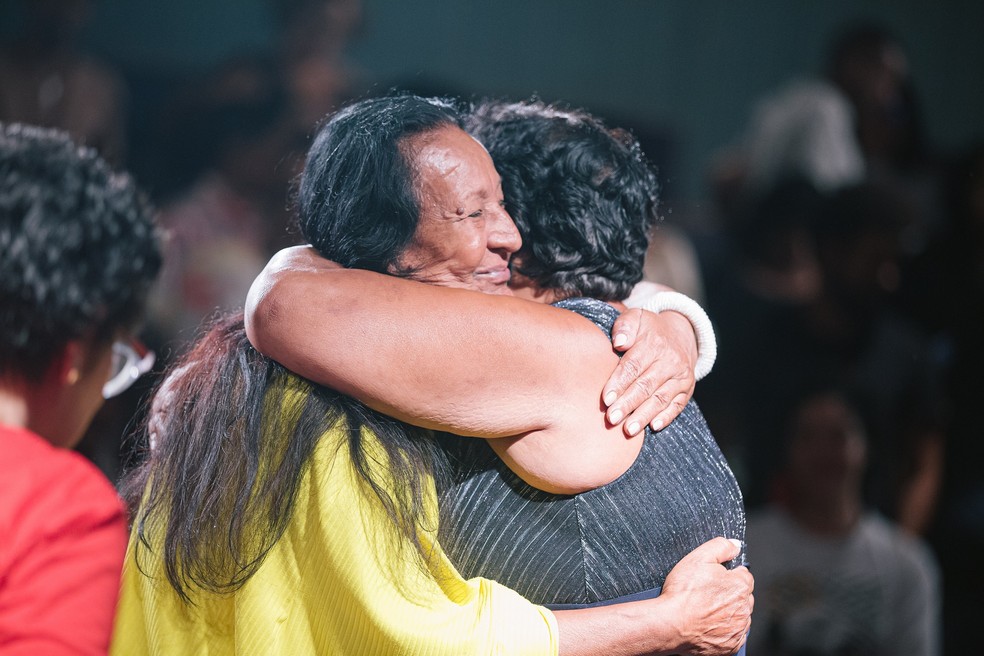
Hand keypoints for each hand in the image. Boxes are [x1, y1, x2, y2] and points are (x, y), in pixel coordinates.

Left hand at [603, 308, 697, 435]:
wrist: (681, 334)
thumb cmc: (649, 329)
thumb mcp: (636, 318)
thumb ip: (625, 326)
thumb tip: (618, 343)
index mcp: (654, 345)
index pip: (633, 366)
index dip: (619, 383)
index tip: (606, 399)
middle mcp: (670, 362)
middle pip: (646, 386)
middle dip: (628, 404)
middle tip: (612, 419)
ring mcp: (680, 377)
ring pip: (661, 398)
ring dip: (644, 415)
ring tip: (628, 430)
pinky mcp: (687, 389)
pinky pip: (678, 405)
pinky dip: (667, 417)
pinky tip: (654, 427)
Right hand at [659, 537, 753, 655]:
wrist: (669, 625)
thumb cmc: (682, 594)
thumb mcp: (698, 558)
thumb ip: (720, 546)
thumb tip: (735, 545)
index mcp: (740, 586)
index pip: (744, 575)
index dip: (727, 574)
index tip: (713, 578)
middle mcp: (744, 609)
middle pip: (743, 596)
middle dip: (729, 593)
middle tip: (706, 593)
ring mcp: (738, 629)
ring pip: (739, 615)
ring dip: (728, 612)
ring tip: (705, 609)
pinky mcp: (731, 645)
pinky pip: (733, 634)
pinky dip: (724, 629)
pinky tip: (708, 623)